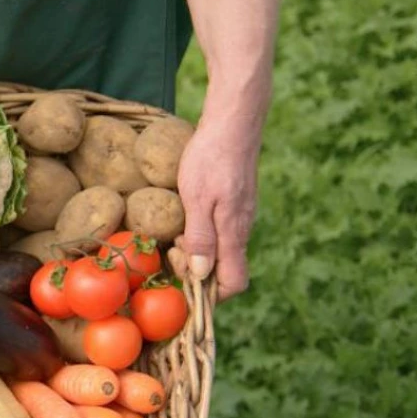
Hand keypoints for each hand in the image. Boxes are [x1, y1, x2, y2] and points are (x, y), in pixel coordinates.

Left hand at [175, 116, 260, 300]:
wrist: (233, 123)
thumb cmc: (211, 157)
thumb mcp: (197, 198)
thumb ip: (201, 238)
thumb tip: (201, 275)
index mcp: (234, 234)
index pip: (234, 284)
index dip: (210, 294)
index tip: (184, 278)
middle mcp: (242, 230)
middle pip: (223, 271)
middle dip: (195, 270)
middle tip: (174, 245)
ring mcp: (241, 218)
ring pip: (220, 251)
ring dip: (196, 250)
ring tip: (178, 229)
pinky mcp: (235, 205)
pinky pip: (219, 233)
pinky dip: (200, 234)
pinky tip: (185, 216)